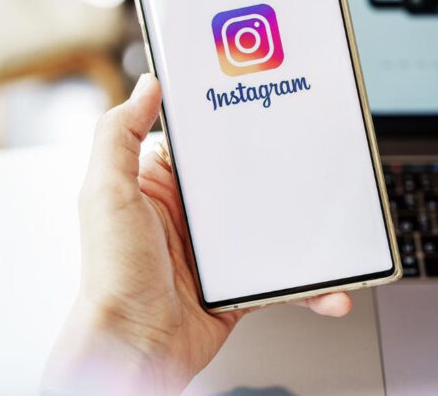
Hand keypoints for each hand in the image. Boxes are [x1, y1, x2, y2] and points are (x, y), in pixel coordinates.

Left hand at [42, 74, 351, 395]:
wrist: (133, 351)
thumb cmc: (111, 277)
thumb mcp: (105, 193)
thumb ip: (118, 135)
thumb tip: (146, 86)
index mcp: (160, 186)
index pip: (199, 142)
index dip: (228, 120)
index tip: (261, 100)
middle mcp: (190, 215)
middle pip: (246, 179)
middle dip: (280, 170)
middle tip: (312, 154)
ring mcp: (218, 251)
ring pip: (272, 226)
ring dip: (304, 227)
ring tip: (332, 220)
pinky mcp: (239, 285)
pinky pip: (283, 276)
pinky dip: (309, 284)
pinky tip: (329, 287)